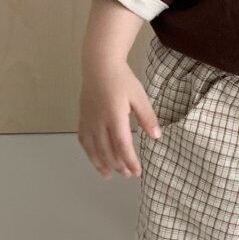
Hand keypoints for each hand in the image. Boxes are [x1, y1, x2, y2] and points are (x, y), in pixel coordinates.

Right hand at [78, 60, 162, 179]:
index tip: (137, 172)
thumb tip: (156, 136)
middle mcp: (99, 121)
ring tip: (109, 175)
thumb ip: (147, 117)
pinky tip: (95, 159)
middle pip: (107, 150)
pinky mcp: (82, 118)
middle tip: (127, 175)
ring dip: (101, 164)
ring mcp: (88, 120)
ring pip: (93, 148)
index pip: (122, 145)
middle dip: (118, 165)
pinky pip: (83, 140)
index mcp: (115, 116)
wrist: (100, 65)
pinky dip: (89, 152)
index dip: (130, 161)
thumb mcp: (139, 96)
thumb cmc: (122, 79)